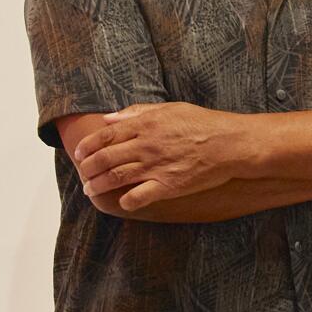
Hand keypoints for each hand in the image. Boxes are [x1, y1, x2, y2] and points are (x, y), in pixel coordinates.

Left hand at [72, 104, 254, 214]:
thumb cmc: (204, 123)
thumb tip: (110, 117)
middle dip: (88, 167)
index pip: (106, 135)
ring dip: (99, 185)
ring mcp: (156, 166)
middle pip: (106, 157)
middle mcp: (146, 145)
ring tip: (91, 189)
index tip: (79, 152)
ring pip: (116, 177)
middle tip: (82, 174)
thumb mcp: (171, 108)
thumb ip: (138, 112)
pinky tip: (122, 203)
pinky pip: (139, 196)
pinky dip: (127, 201)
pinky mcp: (169, 185)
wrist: (232, 143)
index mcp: (146, 124)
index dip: (88, 145)